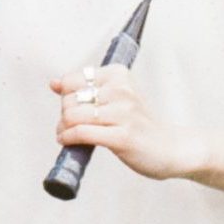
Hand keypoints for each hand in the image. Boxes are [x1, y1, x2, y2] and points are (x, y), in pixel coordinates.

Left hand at [52, 64, 205, 181]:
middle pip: (69, 100)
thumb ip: (84, 89)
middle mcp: (121, 90)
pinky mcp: (122, 137)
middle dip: (64, 115)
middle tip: (69, 126)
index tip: (72, 108)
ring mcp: (123, 113)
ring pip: (72, 116)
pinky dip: (68, 138)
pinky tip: (67, 142)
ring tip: (67, 134)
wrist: (169, 148)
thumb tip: (53, 83)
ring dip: (63, 128)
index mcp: (118, 75)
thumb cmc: (137, 124)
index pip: (72, 80)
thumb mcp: (114, 98)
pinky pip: (82, 133)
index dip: (65, 96)